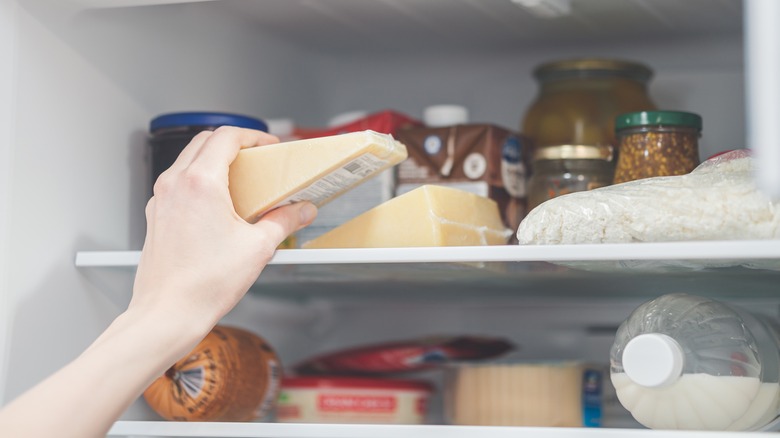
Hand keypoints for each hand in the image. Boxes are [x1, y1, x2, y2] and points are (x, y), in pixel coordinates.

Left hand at [129, 126, 316, 333]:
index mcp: (200, 183)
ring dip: (215, 161)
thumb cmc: (203, 285)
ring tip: (240, 182)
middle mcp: (175, 185)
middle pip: (205, 141)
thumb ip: (284, 221)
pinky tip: (219, 206)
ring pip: (188, 160)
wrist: (167, 313)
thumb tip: (301, 211)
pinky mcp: (157, 216)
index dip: (253, 136)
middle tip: (257, 159)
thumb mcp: (258, 248)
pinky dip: (199, 181)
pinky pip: (179, 183)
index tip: (268, 146)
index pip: (226, 137)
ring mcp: (161, 199)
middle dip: (233, 144)